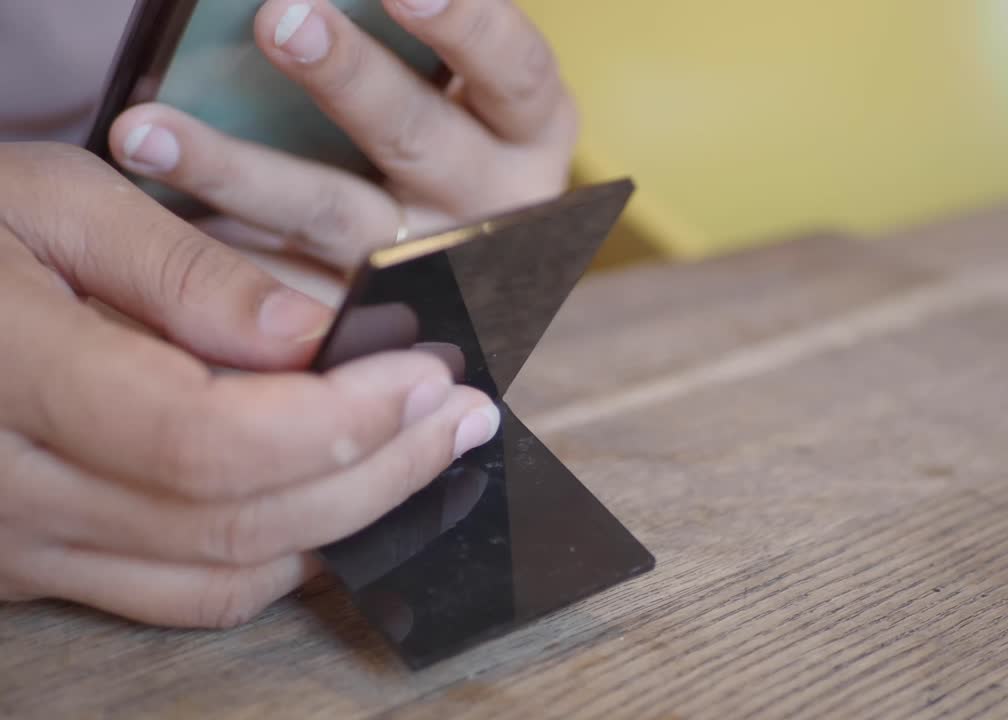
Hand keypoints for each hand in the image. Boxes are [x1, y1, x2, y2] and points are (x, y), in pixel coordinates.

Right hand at [0, 143, 499, 626]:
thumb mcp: (54, 202)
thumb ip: (183, 275)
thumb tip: (309, 337)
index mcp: (8, 373)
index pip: (207, 440)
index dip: (339, 420)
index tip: (429, 378)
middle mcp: (10, 490)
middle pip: (236, 521)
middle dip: (378, 471)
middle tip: (462, 415)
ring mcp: (22, 546)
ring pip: (222, 577)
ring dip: (348, 520)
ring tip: (428, 453)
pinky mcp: (40, 567)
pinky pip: (184, 593)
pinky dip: (281, 556)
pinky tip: (342, 499)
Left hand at [107, 0, 578, 269]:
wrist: (472, 259)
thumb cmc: (455, 130)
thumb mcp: (466, 87)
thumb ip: (431, 42)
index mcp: (532, 128)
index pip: (513, 70)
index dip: (467, 24)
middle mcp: (492, 204)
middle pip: (421, 140)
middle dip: (349, 80)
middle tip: (280, 20)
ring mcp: (425, 265)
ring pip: (334, 217)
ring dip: (239, 172)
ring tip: (149, 131)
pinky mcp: (364, 309)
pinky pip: (286, 281)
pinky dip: (215, 245)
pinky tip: (151, 207)